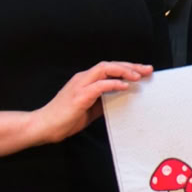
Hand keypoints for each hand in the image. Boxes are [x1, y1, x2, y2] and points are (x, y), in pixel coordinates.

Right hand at [31, 62, 152, 144]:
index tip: (143, 71)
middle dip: (131, 66)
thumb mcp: (89, 110)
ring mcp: (80, 85)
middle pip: (110, 64)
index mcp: (85, 80)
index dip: (127, 68)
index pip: (109, 68)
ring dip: (123, 71)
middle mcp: (83, 78)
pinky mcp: (79, 96)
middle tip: (148, 69)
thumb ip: (102, 102)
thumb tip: (118, 100)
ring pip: (104, 69)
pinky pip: (99, 85)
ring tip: (138, 76)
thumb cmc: (64, 119)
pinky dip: (113, 84)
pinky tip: (125, 86)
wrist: (44, 126)